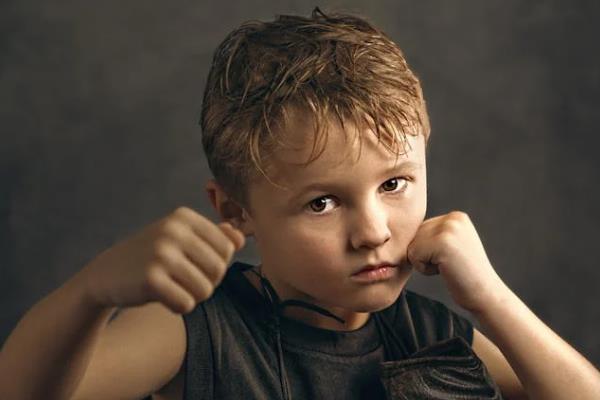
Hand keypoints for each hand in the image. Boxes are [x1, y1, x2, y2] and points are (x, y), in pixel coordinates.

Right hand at [75, 206, 244, 313]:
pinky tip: (162, 298)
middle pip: (219, 270)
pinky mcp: (150, 279)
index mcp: (184, 217)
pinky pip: (186, 304)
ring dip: (193, 297)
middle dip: (207, 283)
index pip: (227, 248)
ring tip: (174, 288)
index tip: (196, 266)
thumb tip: (240, 237)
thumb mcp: (181, 239)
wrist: (106, 274)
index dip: (217, 264)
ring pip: (205, 290)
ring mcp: (161, 253)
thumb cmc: (152, 257)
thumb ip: (214, 236)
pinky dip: (179, 307)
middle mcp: (173, 230)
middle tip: (184, 281)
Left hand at [406, 211, 507, 313]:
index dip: (430, 251)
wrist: (485, 294)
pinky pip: (414, 256)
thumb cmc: (465, 275)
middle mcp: (453, 218)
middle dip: (426, 256)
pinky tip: (446, 270)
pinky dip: (425, 269)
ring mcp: (449, 229)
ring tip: (449, 267)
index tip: (452, 258)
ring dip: (425, 262)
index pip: (420, 230)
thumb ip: (435, 233)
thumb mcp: (453, 244)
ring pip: (412, 246)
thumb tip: (403, 229)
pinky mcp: (442, 243)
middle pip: (414, 236)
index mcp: (456, 216)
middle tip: (451, 264)